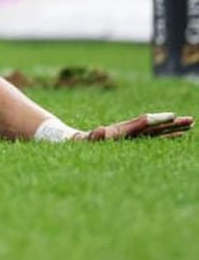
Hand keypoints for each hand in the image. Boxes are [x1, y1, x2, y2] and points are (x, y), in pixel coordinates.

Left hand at [73, 112, 193, 140]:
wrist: (72, 140)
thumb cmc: (78, 143)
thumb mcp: (83, 141)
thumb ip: (92, 137)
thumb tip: (100, 131)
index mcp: (119, 131)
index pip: (141, 124)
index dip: (156, 120)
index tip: (172, 116)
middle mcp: (127, 131)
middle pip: (153, 125)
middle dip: (172, 123)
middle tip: (191, 120)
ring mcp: (130, 135)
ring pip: (156, 131)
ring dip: (173, 128)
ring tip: (190, 124)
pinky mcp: (130, 140)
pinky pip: (151, 138)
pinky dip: (165, 136)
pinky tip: (177, 136)